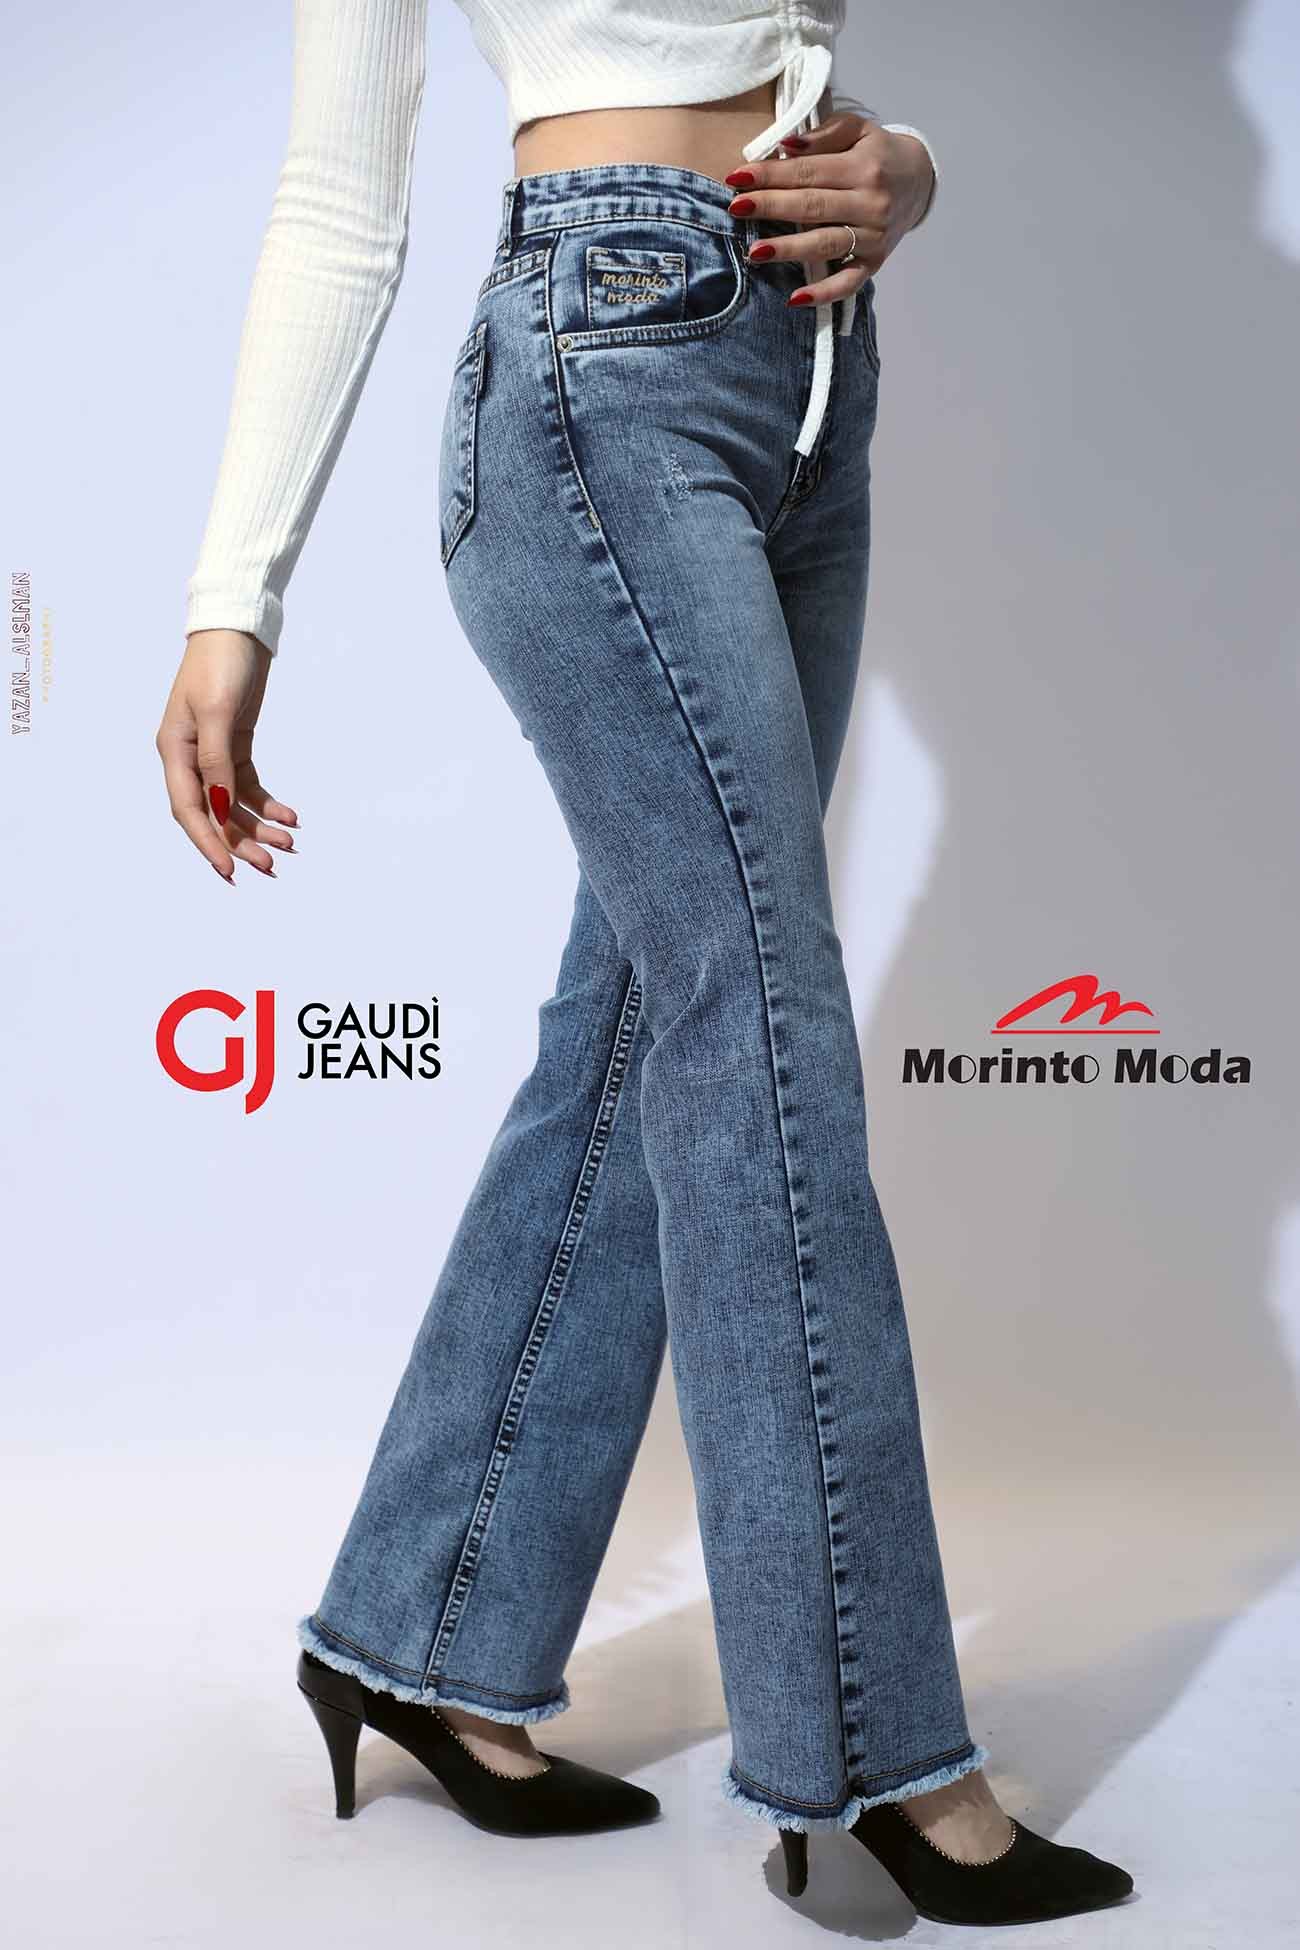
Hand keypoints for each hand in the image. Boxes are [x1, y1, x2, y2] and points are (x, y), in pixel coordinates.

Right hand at [155, 629, 298, 882]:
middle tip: (271, 865)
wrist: (237, 628)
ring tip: (289, 844)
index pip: (189, 809)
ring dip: (259, 826)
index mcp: (174, 750)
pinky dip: (268, 803)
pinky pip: (249, 785)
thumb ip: (216, 762)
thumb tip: (220, 808)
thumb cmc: (219, 663)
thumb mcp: (217, 711)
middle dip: (240, 842)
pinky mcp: (235, 744)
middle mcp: (190, 756)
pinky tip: (290, 816)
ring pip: (234, 803)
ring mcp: (213, 752)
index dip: (208, 842)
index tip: (230, 871)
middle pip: (214, 813)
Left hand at [724, 113, 936, 306]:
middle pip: (812, 206)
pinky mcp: (875, 262)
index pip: (807, 172)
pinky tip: (795, 300)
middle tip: (736, 209)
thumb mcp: (858, 130)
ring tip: (754, 251)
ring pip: (825, 244)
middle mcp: (870, 203)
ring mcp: (874, 237)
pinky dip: (823, 294)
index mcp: (863, 167)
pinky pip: (848, 283)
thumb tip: (786, 146)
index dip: (771, 175)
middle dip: (771, 207)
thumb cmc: (879, 154)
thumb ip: (824, 135)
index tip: (737, 178)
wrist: (921, 181)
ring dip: (788, 250)